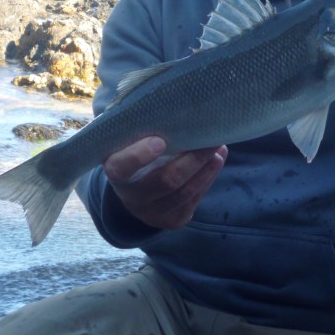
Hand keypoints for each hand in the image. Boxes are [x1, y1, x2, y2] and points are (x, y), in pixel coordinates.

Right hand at [102, 136, 227, 229]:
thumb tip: (181, 113)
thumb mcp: (130, 143)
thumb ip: (145, 131)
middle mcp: (131, 197)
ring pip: (185, 192)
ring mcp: (151, 213)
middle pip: (166, 180)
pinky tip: (215, 162)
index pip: (122, 167)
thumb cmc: (135, 154)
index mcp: (115, 172)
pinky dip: (207, 179)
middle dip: (193, 159)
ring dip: (206, 170)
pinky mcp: (171, 221)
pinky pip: (193, 201)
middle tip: (211, 139)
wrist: (135, 192)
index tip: (160, 141)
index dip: (139, 156)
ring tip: (219, 150)